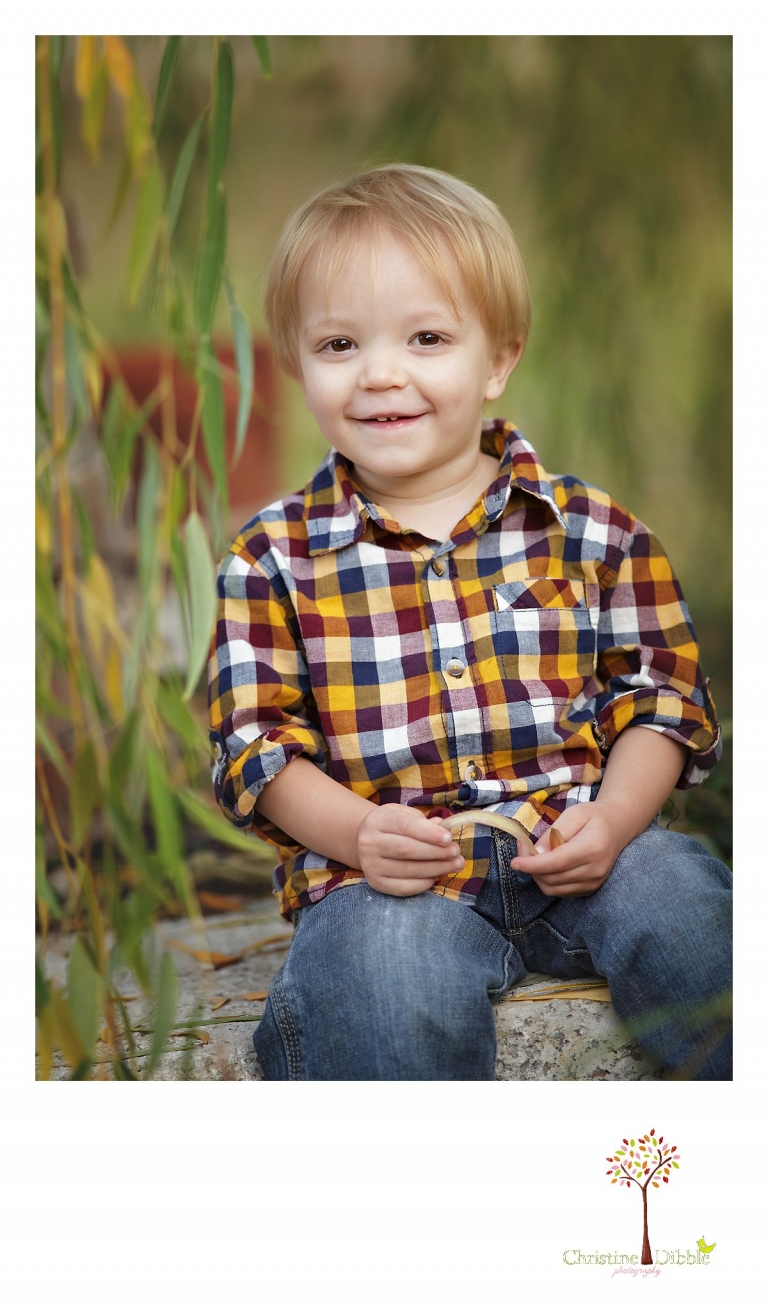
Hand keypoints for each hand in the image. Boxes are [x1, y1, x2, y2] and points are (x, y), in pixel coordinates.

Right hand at [355, 805, 464, 895]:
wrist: (365, 842)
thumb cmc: (391, 826)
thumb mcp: (403, 814)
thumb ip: (423, 821)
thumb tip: (444, 828)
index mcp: (377, 820)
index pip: (404, 826)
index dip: (428, 833)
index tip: (449, 838)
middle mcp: (369, 843)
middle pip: (406, 849)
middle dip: (436, 852)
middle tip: (456, 852)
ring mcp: (370, 865)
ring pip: (408, 870)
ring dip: (436, 868)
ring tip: (455, 864)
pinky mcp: (376, 883)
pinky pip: (405, 887)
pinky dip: (425, 883)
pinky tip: (437, 876)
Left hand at [510, 800, 627, 896]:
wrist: (618, 826)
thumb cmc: (594, 816)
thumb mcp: (573, 814)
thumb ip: (554, 833)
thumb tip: (536, 854)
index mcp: (592, 848)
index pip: (557, 863)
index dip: (533, 865)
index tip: (514, 862)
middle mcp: (594, 870)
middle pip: (552, 878)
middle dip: (531, 867)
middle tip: (523, 848)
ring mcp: (594, 883)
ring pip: (553, 889)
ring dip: (537, 875)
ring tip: (534, 855)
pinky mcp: (590, 889)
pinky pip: (560, 891)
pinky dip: (547, 880)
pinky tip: (546, 864)